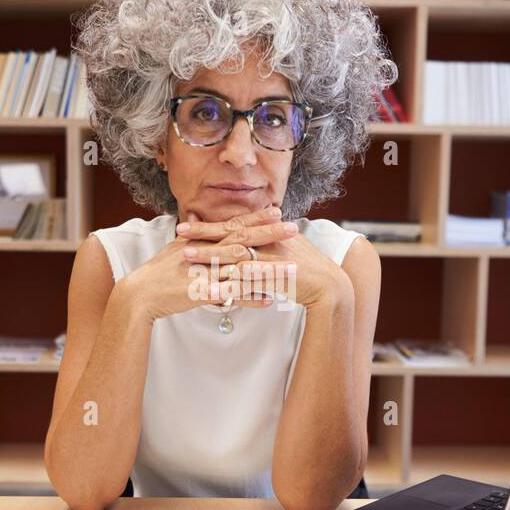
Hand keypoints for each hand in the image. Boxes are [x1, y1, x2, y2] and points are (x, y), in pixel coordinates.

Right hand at [119, 206, 288, 321]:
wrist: (140, 293)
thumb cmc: (158, 273)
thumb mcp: (177, 250)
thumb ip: (195, 240)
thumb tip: (202, 227)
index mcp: (201, 241)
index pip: (232, 225)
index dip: (255, 218)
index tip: (276, 211)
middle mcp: (205, 253)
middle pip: (242, 240)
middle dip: (270, 234)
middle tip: (294, 229)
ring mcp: (205, 273)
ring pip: (242, 268)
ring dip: (269, 269)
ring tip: (293, 268)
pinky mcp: (202, 293)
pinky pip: (232, 297)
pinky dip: (250, 298)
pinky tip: (269, 300)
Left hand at [176, 208, 352, 310]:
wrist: (330, 286)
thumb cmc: (309, 271)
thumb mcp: (287, 250)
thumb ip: (269, 243)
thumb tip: (254, 239)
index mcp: (270, 234)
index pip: (236, 226)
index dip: (212, 225)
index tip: (189, 223)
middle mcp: (270, 242)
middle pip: (231, 235)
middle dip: (204, 234)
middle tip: (179, 231)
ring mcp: (273, 259)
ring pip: (236, 255)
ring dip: (211, 255)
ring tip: (187, 256)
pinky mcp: (276, 277)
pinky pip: (249, 280)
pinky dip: (230, 282)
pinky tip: (211, 285)